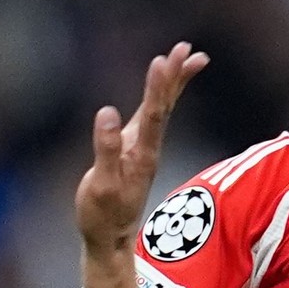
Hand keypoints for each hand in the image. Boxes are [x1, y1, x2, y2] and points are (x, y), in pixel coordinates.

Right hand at [74, 43, 209, 254]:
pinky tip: (162, 86)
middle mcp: (148, 147)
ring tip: (188, 56)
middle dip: (176, 75)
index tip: (163, 61)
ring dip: (174, 81)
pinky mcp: (136, 150)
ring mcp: (144, 148)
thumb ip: (106, 150)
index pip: (154, 114)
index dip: (158, 87)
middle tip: (188, 48)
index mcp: (141, 153)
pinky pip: (153, 116)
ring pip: (163, 108)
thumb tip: (107, 112)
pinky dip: (160, 96)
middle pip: (165, 105)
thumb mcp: (100, 185)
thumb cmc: (101, 214)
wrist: (110, 239)